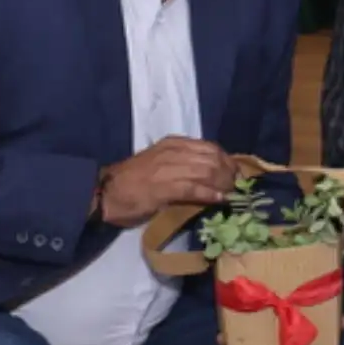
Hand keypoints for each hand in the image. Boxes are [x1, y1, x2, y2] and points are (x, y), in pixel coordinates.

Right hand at [95, 136, 231, 226]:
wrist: (106, 192)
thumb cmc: (133, 181)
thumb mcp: (160, 163)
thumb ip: (183, 164)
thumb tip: (211, 175)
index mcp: (173, 144)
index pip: (209, 147)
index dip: (227, 160)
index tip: (237, 173)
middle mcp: (173, 152)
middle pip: (212, 158)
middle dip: (229, 173)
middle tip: (237, 187)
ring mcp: (168, 168)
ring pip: (207, 171)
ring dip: (223, 184)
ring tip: (231, 194)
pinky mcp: (163, 187)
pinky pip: (194, 188)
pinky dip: (210, 194)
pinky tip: (219, 200)